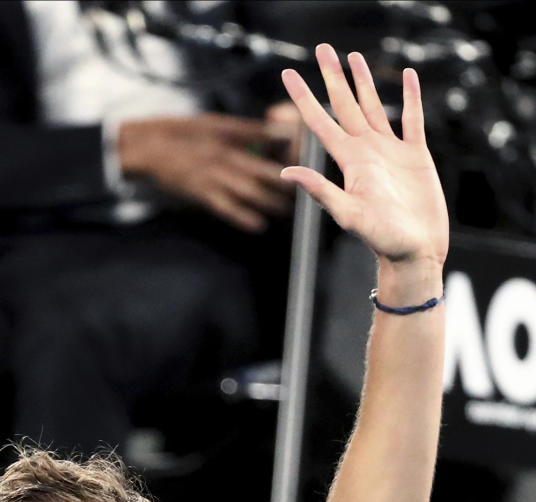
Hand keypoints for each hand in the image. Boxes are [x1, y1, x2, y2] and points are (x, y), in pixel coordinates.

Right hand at [117, 113, 294, 232]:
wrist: (145, 148)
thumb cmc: (179, 134)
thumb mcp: (215, 124)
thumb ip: (247, 130)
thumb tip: (278, 132)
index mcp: (229, 137)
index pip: (267, 143)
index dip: (290, 151)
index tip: (308, 157)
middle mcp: (225, 156)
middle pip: (263, 170)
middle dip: (286, 181)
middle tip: (308, 190)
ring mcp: (212, 176)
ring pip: (248, 190)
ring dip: (271, 202)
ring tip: (291, 212)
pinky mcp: (200, 193)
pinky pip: (225, 208)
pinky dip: (242, 217)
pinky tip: (258, 226)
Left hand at [280, 45, 448, 267]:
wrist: (414, 252)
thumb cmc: (382, 240)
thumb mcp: (348, 214)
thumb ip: (320, 191)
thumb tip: (286, 172)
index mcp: (349, 162)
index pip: (320, 122)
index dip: (303, 98)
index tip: (287, 74)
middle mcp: (366, 152)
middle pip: (345, 106)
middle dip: (333, 78)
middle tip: (322, 49)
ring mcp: (390, 152)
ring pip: (374, 107)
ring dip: (363, 82)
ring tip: (353, 58)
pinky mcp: (415, 156)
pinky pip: (412, 119)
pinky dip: (411, 97)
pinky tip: (408, 77)